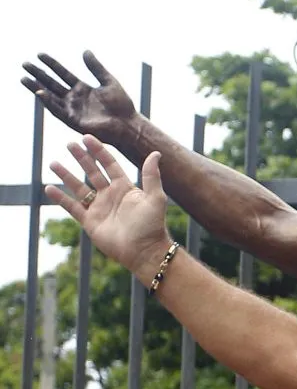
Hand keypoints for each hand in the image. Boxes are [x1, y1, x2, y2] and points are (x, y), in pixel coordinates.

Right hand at [21, 52, 137, 144]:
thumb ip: (96, 67)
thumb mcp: (108, 81)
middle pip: (52, 84)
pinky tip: (41, 93)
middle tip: (25, 64)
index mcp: (83, 89)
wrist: (129, 125)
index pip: (63, 74)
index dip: (52, 64)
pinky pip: (58, 111)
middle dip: (39, 74)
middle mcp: (75, 99)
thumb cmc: (122, 106)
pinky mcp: (74, 121)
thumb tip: (85, 51)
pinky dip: (49, 102)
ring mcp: (73, 110)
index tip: (40, 54)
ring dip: (37, 88)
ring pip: (51, 97)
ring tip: (24, 78)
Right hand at [44, 136, 172, 276]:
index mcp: (125, 187)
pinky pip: (72, 207)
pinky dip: (60, 198)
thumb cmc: (152, 225)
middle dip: (81, 158)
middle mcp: (111, 195)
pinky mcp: (90, 221)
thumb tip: (155, 153)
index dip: (99, 151)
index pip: (109, 164)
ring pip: (79, 187)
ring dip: (67, 175)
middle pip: (92, 172)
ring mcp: (99, 208)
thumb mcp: (155, 197)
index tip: (87, 138)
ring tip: (54, 163)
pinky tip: (49, 188)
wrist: (143, 251)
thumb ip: (152, 175)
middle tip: (69, 144)